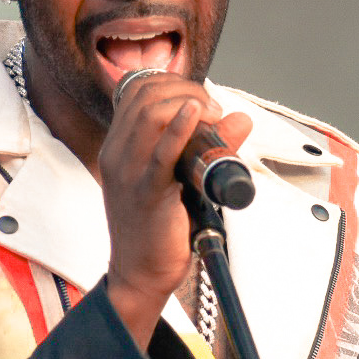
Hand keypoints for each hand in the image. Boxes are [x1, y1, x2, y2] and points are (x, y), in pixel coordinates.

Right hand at [97, 74, 250, 345]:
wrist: (139, 274)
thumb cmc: (158, 228)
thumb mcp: (180, 178)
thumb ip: (207, 146)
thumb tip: (240, 119)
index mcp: (120, 146)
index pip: (138, 89)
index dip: (174, 83)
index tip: (202, 101)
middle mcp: (118, 152)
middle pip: (146, 94)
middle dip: (186, 89)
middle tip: (213, 109)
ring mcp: (129, 171)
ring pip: (150, 113)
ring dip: (189, 103)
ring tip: (212, 117)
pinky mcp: (146, 192)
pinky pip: (161, 152)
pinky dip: (179, 129)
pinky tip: (196, 115)